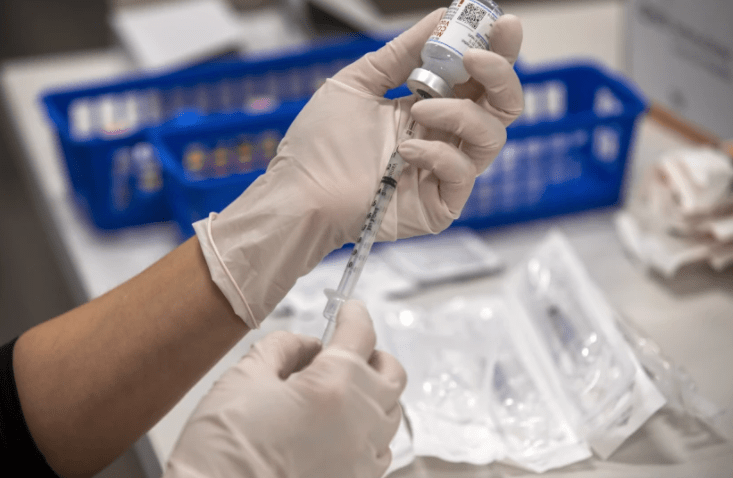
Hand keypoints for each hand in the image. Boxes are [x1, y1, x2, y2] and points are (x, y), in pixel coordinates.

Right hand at [164, 300, 406, 477]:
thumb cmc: (222, 449)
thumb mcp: (244, 378)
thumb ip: (282, 348)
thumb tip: (308, 345)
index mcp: (335, 386)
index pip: (360, 334)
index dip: (353, 314)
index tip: (347, 309)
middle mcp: (361, 421)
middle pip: (391, 372)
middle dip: (372, 354)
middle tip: (345, 351)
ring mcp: (363, 458)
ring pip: (391, 411)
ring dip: (373, 392)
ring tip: (339, 391)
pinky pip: (380, 448)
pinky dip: (368, 429)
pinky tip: (339, 428)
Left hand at [281, 8, 523, 239]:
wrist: (300, 193)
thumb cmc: (321, 145)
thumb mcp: (360, 83)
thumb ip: (401, 53)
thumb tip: (439, 17)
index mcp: (430, 105)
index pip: (478, 77)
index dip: (496, 50)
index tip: (500, 24)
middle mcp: (444, 136)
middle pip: (501, 106)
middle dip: (500, 74)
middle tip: (477, 58)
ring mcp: (445, 171)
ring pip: (491, 137)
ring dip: (462, 114)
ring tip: (420, 108)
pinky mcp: (440, 203)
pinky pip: (463, 172)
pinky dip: (440, 154)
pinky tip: (406, 151)